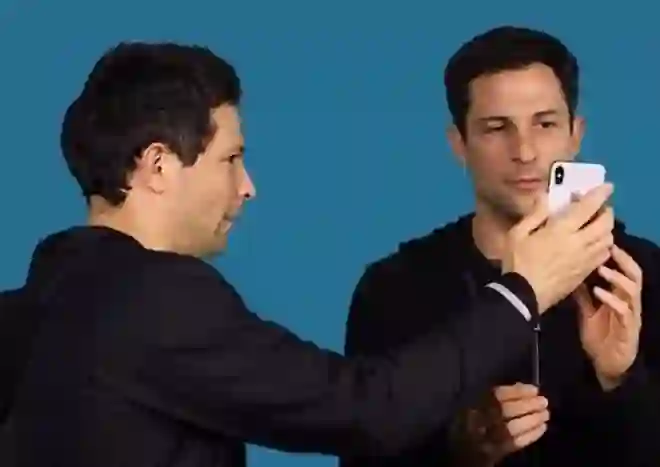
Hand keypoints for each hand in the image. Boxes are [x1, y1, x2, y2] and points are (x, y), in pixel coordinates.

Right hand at [451, 384, 549, 465]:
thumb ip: (496, 397)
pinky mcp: (495, 453)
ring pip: (512, 428)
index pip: (497, 395)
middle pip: (505, 410)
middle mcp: (477, 420)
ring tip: (545, 414)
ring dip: (533, 420)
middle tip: (544, 402)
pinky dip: (532, 434)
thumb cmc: (472, 424)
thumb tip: (525, 390)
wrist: (466, 452)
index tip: (534, 389)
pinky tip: (542, 427)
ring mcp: (486, 438)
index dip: (518, 391)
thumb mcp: (476, 405)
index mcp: (472, 404)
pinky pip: (516, 443)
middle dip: (528, 405)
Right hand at [503, 184, 614, 313]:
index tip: (607, 186)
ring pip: (608, 239)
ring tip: (596, 225)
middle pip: (605, 223)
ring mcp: (585, 259)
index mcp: (561, 230)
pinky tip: (594, 244)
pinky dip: (604, 245)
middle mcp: (579, 242)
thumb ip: (535, 214)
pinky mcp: (586, 272)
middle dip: (606, 211)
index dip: (600, 194)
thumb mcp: (517, 234)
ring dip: (606, 228)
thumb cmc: (518, 262)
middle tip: (598, 207)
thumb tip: (545, 196)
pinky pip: (604, 255)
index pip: (588, 207)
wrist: (524, 295)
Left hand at [573, 245, 642, 390]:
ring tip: (601, 269)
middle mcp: (629, 303)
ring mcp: (631, 316)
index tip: (603, 240)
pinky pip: (624, 312)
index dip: (617, 256)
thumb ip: (583, 295)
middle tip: (608, 247)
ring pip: (632, 291)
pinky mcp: (628, 329)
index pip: (624, 270)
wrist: (606, 365)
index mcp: (620, 297)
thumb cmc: (599, 336)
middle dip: (623, 260)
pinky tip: (598, 292)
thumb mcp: (588, 311)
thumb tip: (571, 274)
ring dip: (617, 278)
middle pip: (635, 275)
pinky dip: (611, 300)